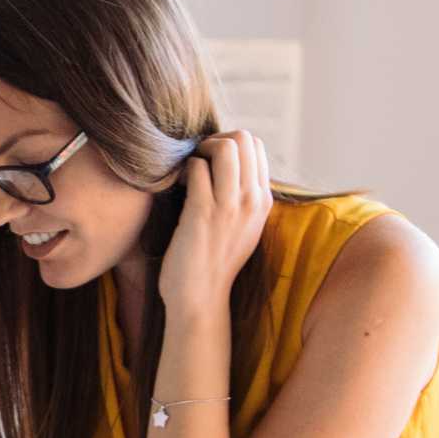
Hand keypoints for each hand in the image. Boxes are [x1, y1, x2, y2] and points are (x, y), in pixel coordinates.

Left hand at [161, 130, 272, 319]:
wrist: (200, 298)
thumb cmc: (213, 261)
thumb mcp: (242, 227)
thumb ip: (241, 197)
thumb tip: (227, 164)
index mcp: (263, 201)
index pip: (256, 146)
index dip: (228, 143)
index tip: (210, 161)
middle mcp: (252, 200)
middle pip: (243, 139)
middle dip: (214, 139)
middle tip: (197, 160)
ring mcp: (229, 206)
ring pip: (224, 147)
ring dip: (199, 149)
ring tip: (187, 170)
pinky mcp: (203, 213)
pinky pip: (196, 168)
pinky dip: (182, 168)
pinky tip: (175, 185)